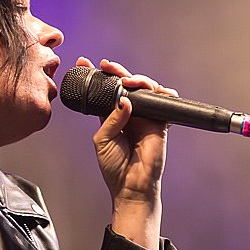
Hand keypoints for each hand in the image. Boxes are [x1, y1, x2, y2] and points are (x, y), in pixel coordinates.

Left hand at [76, 56, 174, 249]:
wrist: (130, 186)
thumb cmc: (114, 167)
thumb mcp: (102, 139)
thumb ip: (110, 118)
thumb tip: (124, 100)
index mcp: (112, 116)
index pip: (106, 91)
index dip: (98, 76)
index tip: (85, 63)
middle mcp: (130, 113)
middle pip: (127, 84)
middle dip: (117, 72)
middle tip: (107, 66)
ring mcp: (146, 117)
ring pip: (145, 88)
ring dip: (137, 79)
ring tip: (126, 82)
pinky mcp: (160, 123)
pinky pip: (165, 102)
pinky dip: (161, 92)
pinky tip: (148, 90)